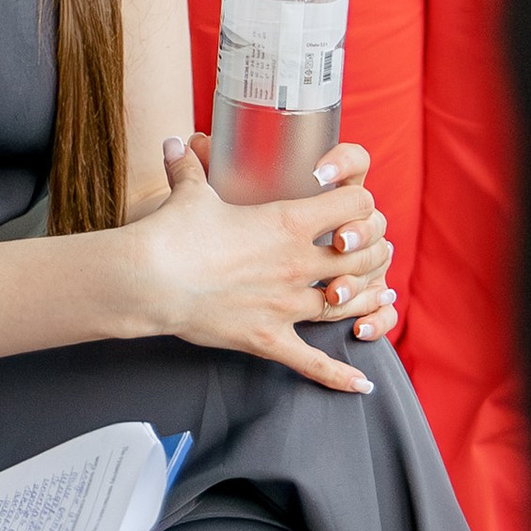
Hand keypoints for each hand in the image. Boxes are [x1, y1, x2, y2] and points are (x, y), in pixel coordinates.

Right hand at [137, 131, 394, 392]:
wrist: (150, 279)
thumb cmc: (172, 233)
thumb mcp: (189, 193)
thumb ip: (190, 168)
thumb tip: (174, 143)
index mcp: (289, 222)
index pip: (356, 206)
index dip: (361, 204)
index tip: (352, 208)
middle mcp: (298, 263)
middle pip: (362, 257)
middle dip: (372, 252)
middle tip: (369, 253)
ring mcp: (287, 305)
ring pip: (348, 303)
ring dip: (366, 299)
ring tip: (380, 299)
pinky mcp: (269, 338)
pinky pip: (313, 362)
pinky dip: (339, 376)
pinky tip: (361, 386)